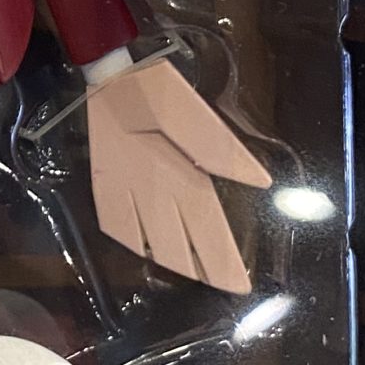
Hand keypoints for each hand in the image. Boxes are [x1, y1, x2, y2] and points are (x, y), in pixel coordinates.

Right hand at [85, 57, 268, 294]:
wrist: (107, 75)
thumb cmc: (157, 90)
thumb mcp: (196, 113)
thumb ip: (224, 150)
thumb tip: (261, 181)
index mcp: (178, 175)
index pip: (207, 230)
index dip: (223, 262)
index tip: (241, 287)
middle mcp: (150, 193)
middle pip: (179, 245)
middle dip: (202, 271)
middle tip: (222, 288)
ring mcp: (123, 193)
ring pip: (147, 242)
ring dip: (171, 263)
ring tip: (191, 275)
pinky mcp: (103, 186)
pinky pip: (116, 226)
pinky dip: (132, 244)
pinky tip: (144, 250)